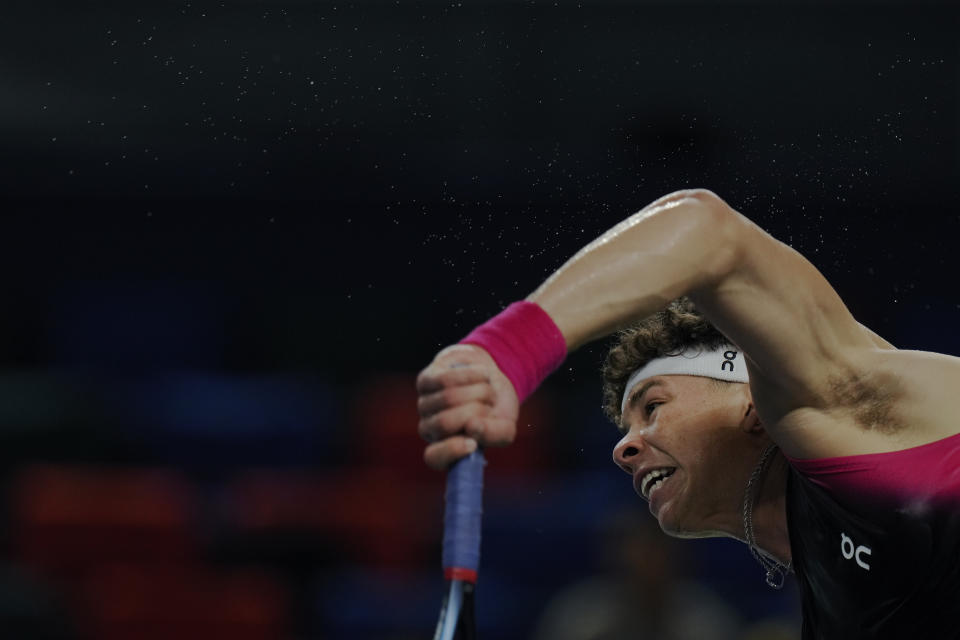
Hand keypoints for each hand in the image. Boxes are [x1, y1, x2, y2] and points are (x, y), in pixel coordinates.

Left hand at [416, 344, 519, 469]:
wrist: (490, 377)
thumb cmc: (496, 408)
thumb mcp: (505, 426)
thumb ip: (495, 434)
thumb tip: (473, 428)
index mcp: (446, 450)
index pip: (434, 458)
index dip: (451, 451)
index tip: (473, 444)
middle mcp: (431, 431)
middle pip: (446, 422)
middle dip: (477, 409)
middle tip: (491, 404)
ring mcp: (424, 406)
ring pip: (449, 397)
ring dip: (480, 390)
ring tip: (488, 389)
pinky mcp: (424, 382)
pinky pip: (446, 379)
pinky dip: (472, 375)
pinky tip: (482, 374)